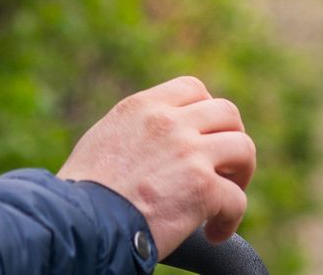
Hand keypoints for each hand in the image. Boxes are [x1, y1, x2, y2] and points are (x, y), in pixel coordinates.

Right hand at [59, 75, 255, 255]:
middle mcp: (170, 122)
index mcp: (143, 107)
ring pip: (243, 148)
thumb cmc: (82, 193)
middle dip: (231, 139)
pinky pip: (237, 199)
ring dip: (240, 175)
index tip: (204, 137)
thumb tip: (156, 142)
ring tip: (226, 197)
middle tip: (223, 169)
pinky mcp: (202, 188)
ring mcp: (190, 153)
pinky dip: (230, 219)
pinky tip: (215, 233)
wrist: (78, 223)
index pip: (193, 89)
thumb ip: (137, 130)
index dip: (206, 113)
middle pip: (227, 113)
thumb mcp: (105, 139)